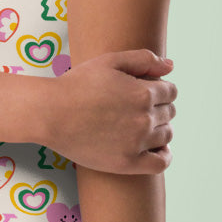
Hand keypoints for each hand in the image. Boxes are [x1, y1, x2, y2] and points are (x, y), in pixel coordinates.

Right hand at [47, 49, 176, 173]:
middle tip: (135, 108)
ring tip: (140, 125)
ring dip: (159, 128)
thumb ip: (144, 59)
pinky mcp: (128, 163)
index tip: (144, 92)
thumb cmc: (76, 84)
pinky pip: (161, 162)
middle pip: (169, 112)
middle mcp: (145, 118)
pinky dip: (163, 155)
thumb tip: (171, 67)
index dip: (159, 89)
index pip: (170, 91)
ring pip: (167, 135)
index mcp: (144, 92)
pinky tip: (155, 149)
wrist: (50, 114)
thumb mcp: (109, 61)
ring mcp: (137, 142)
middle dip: (158, 107)